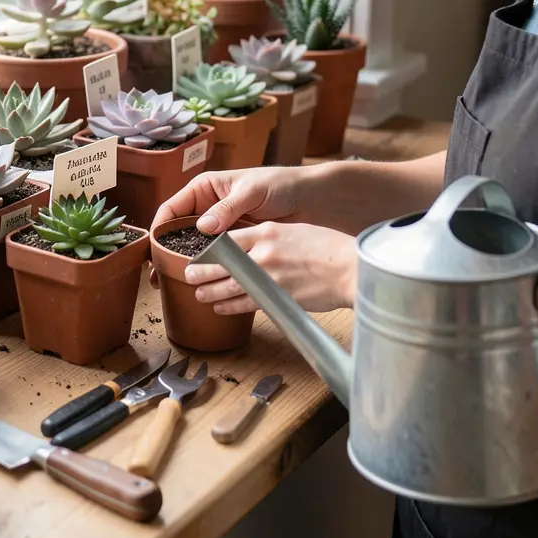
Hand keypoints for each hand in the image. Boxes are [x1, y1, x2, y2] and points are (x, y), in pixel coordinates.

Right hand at [149, 168, 307, 288]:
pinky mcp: (235, 244)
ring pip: (194, 248)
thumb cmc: (281, 185)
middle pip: (177, 232)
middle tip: (156, 277)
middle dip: (165, 253)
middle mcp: (208, 208)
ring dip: (185, 265)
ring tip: (173, 285)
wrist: (312, 199)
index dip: (159, 230)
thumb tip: (202, 227)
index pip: (171, 209)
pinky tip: (203, 284)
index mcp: (205, 189)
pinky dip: (208, 270)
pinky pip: (215, 258)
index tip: (152, 251)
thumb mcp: (252, 191)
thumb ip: (227, 208)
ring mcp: (221, 228)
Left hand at [180, 221, 356, 313]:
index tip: (199, 253)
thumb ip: (271, 237)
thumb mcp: (294, 230)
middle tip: (189, 274)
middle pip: (222, 263)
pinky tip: (220, 307)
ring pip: (229, 285)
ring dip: (211, 291)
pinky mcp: (276, 297)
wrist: (349, 269)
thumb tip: (253, 245)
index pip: (229, 239)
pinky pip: (245, 303)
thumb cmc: (328, 247)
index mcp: (266, 232)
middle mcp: (263, 253)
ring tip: (199, 293)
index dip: (210, 249)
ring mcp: (268, 277)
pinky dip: (230, 306)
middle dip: (202, 270)